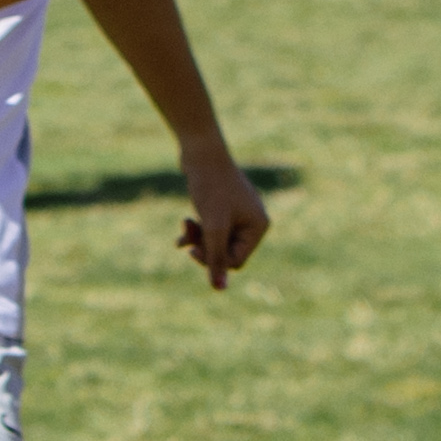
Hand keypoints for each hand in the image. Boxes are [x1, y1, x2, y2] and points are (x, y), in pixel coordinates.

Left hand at [176, 149, 271, 289]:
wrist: (200, 152)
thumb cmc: (210, 187)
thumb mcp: (213, 226)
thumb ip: (215, 258)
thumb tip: (219, 289)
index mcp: (258, 227)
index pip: (236, 261)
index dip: (213, 260)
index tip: (195, 248)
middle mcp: (252, 222)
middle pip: (225, 252)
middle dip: (204, 247)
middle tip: (187, 237)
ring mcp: (238, 214)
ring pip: (215, 241)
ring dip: (198, 238)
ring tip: (184, 225)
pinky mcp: (222, 208)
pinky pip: (210, 229)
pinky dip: (196, 231)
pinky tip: (182, 233)